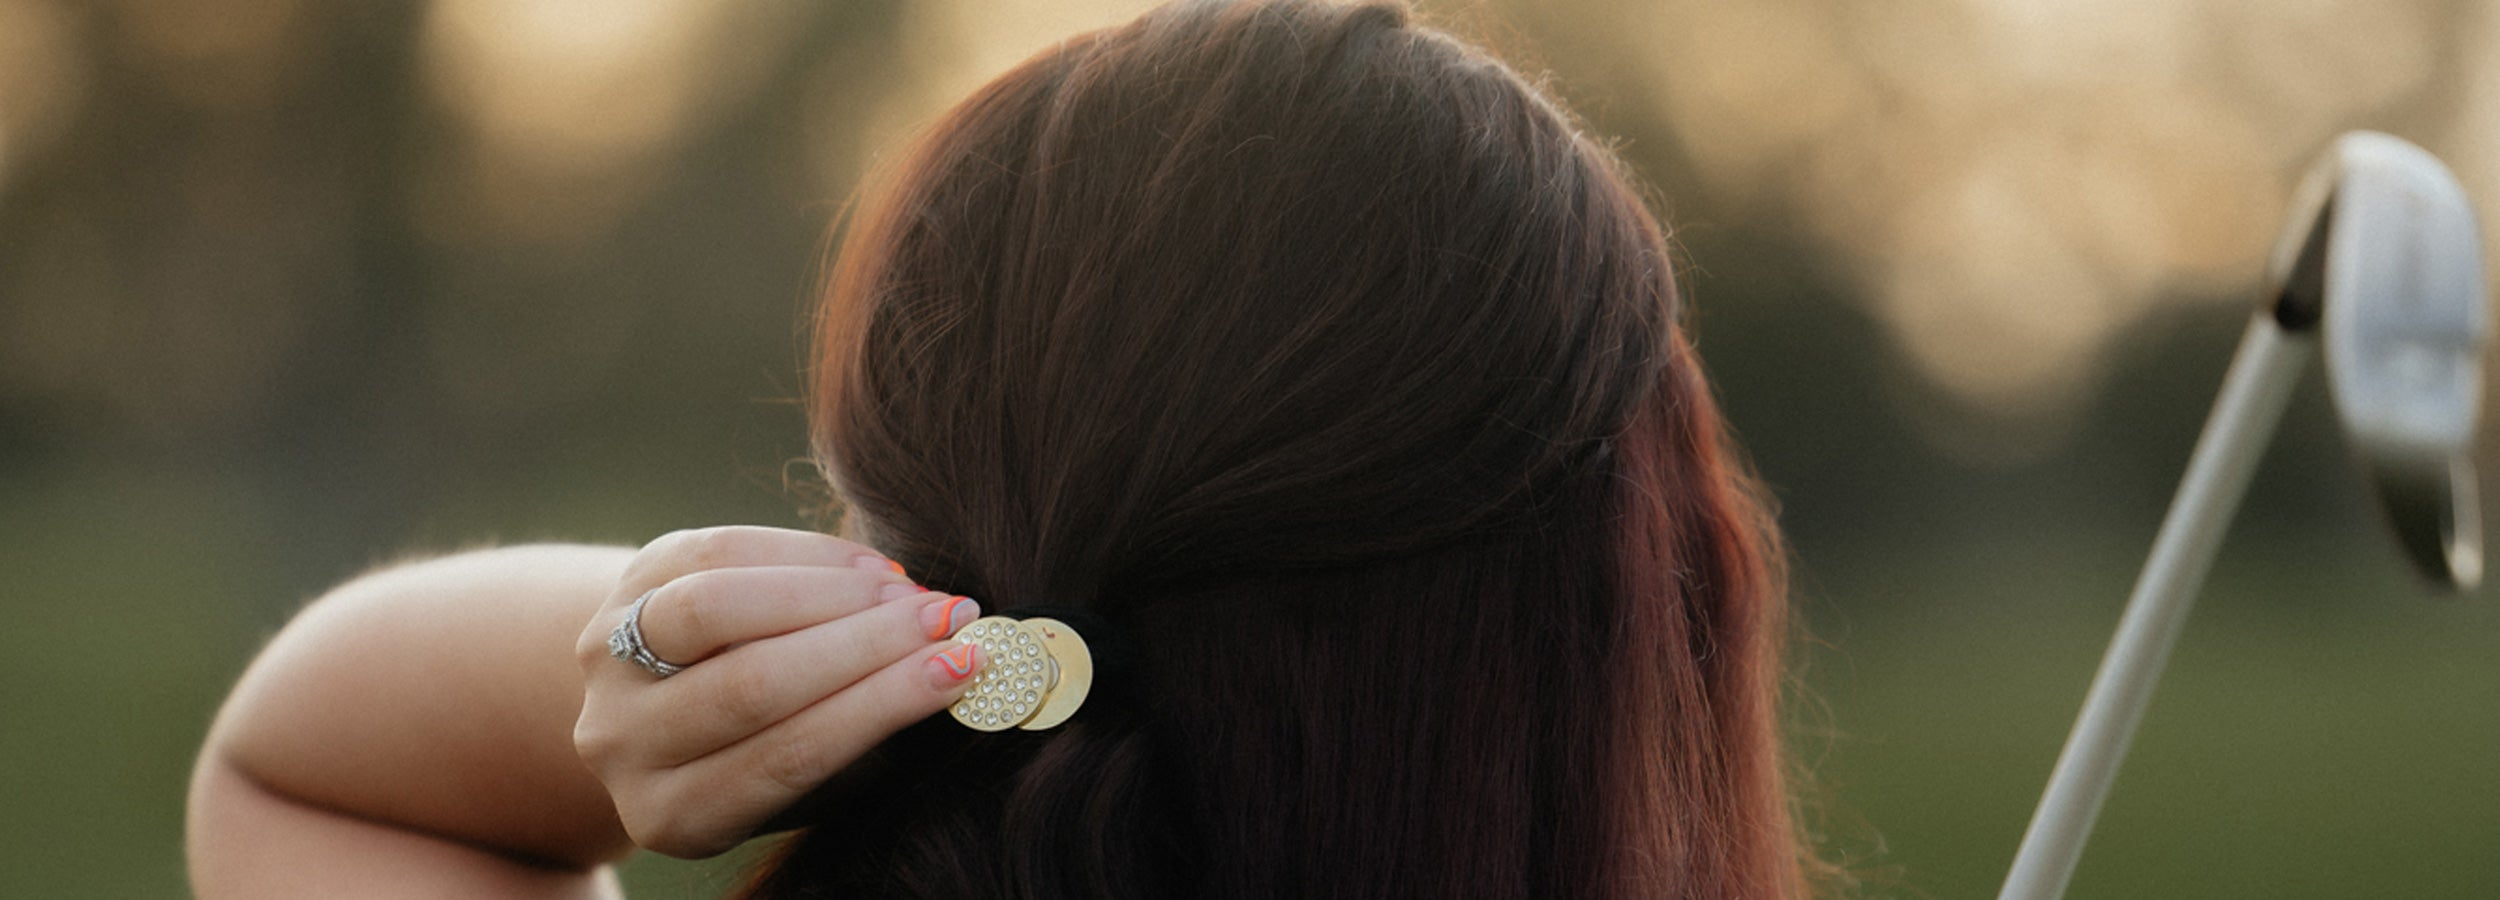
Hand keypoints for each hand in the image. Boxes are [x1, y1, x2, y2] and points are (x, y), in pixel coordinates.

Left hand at [571, 526, 983, 857]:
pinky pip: (714, 553)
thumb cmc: (775, 746)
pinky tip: (867, 567)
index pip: (787, 757)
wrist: (668, 702)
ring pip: (716, 610)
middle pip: (751, 685)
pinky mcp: (624, 588)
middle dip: (866, 644)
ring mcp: (610, 662)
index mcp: (679, 815)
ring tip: (907, 589)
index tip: (962, 667)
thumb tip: (963, 666)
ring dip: (829, 593)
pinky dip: (802, 553)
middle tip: (950, 618)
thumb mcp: (812, 778)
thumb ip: (868, 737)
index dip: (880, 707)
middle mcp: (624, 744)